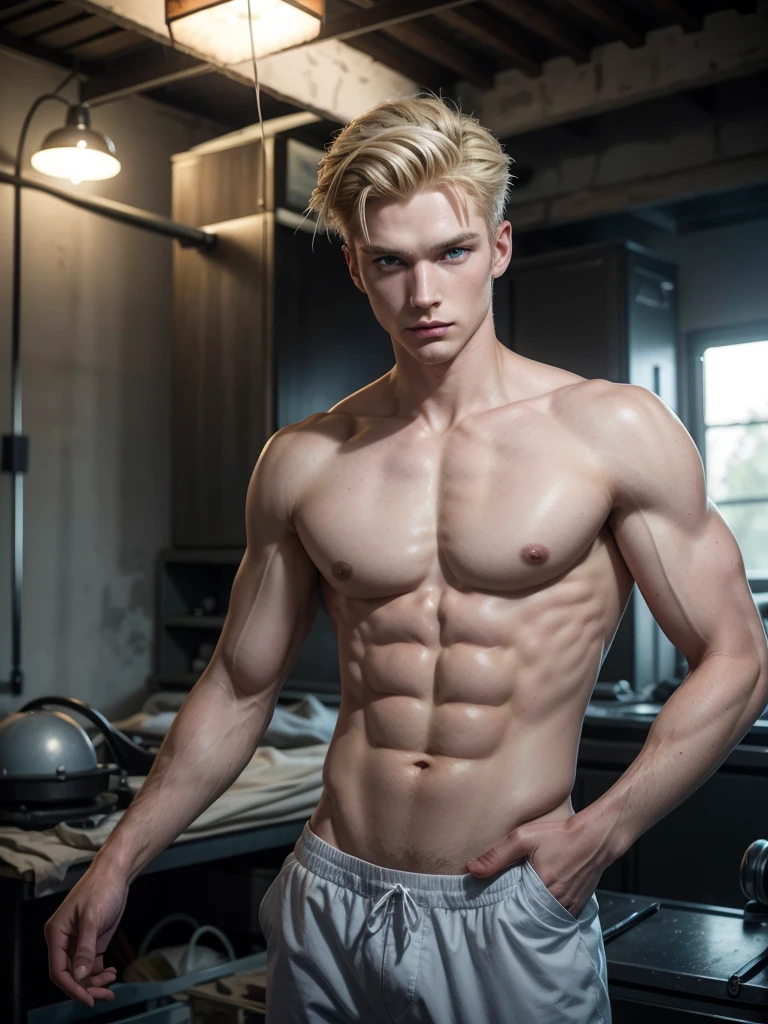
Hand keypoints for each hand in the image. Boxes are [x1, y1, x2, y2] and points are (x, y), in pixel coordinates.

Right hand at [44, 860, 128, 1007]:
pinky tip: (112, 972)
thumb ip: (85, 948)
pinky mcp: (90, 941)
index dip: (72, 987)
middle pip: (69, 974)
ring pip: (80, 972)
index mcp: (56, 934)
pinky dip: (100, 972)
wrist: (116, 873)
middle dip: (86, 987)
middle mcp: (63, 941)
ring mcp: (77, 942)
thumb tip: (77, 976)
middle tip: (105, 995)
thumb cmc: (101, 889)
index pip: (58, 970)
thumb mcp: (92, 918)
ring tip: (112, 980)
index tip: (88, 999)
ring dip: (95, 981)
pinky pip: (90, 964)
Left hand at [466, 813, 606, 918]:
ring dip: (534, 918)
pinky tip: (540, 908)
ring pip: (545, 922)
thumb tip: (472, 869)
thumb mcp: (524, 838)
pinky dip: (549, 916)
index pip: (515, 913)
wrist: (594, 838)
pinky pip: (560, 919)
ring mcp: (570, 907)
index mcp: (542, 889)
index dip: (504, 914)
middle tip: (504, 915)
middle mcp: (557, 903)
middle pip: (530, 920)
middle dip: (517, 919)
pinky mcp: (579, 906)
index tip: (493, 914)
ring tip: (520, 913)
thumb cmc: (559, 836)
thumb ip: (497, 855)